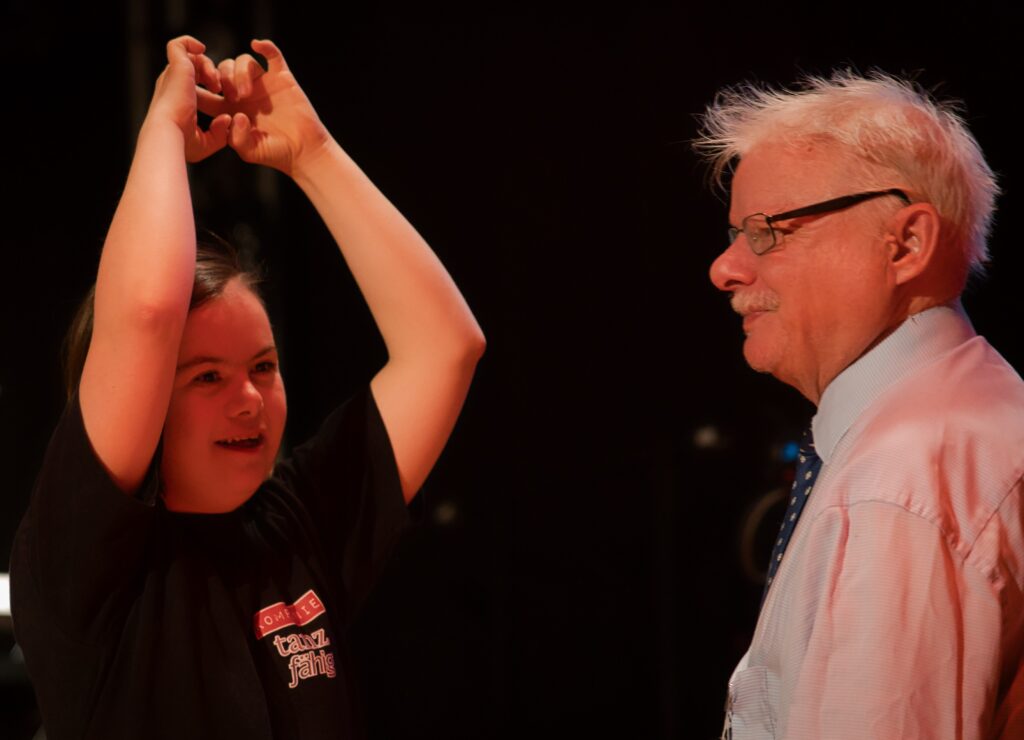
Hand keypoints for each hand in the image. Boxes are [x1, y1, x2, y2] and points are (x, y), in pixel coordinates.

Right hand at [147, 36, 230, 161]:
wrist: (168, 134)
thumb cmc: (182, 143)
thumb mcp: (206, 142)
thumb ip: (219, 133)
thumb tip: (227, 119)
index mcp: (177, 100)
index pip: (191, 84)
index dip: (208, 84)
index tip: (221, 94)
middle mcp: (172, 85)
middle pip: (192, 69)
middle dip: (210, 75)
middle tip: (221, 89)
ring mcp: (173, 75)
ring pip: (190, 58)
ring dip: (208, 66)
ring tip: (216, 83)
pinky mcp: (176, 67)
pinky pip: (178, 45)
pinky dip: (189, 42)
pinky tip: (202, 49)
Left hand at [197, 39, 330, 174]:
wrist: (303, 151)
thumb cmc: (276, 153)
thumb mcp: (250, 152)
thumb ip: (237, 138)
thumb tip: (237, 114)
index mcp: (230, 109)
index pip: (206, 91)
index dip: (197, 85)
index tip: (197, 89)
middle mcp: (244, 93)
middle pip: (222, 69)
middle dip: (221, 78)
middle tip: (231, 97)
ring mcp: (263, 84)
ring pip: (242, 61)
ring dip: (240, 73)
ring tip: (246, 93)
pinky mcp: (281, 79)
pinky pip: (273, 55)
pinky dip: (266, 47)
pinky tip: (258, 45)